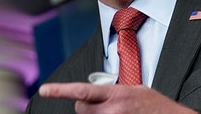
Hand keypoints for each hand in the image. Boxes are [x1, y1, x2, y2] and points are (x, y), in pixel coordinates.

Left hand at [39, 82, 196, 113]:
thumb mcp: (135, 90)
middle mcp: (113, 109)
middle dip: (86, 106)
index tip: (44, 90)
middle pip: (81, 108)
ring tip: (113, 113)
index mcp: (117, 94)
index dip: (60, 90)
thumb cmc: (156, 106)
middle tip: (101, 106)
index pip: (82, 90)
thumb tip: (97, 95)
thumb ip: (113, 92)